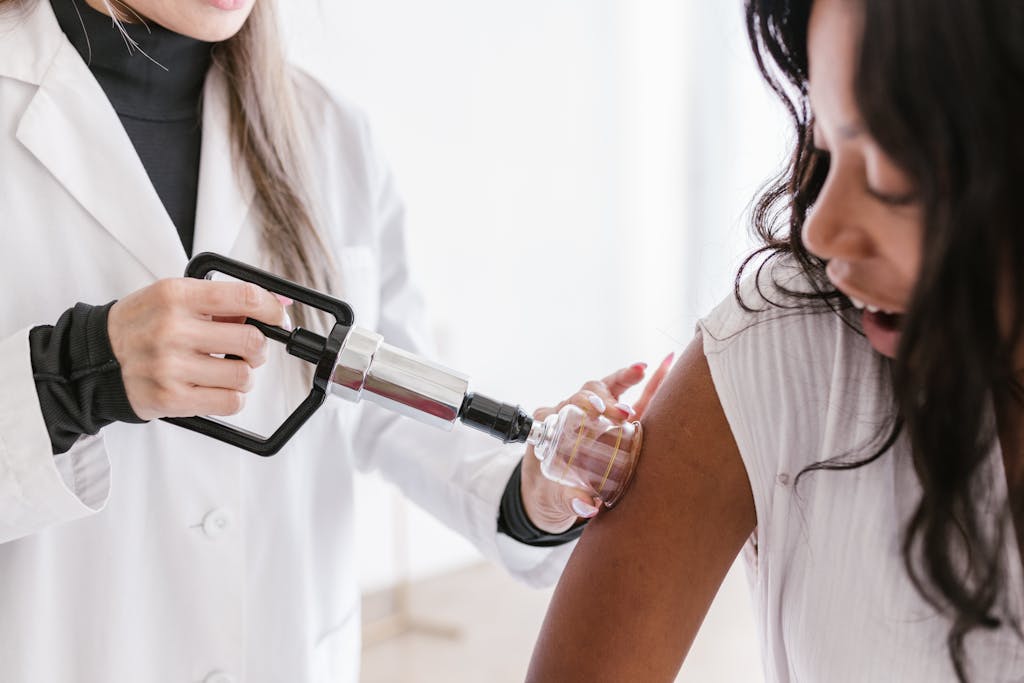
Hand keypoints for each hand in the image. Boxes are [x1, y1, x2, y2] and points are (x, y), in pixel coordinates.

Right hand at [107, 278, 289, 419]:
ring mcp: (170, 366)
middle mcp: (172, 329)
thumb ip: (219, 302)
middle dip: (258, 348)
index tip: (278, 318)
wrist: (95, 359)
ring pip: (244, 376)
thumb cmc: (141, 325)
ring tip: (224, 371)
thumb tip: (274, 307)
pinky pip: (230, 403)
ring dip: (243, 376)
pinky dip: (232, 398)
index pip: (244, 297)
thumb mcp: (173, 298)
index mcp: (175, 295)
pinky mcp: (171, 399)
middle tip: (246, 350)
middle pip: (252, 341)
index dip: (272, 309)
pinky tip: (216, 389)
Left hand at [520, 352, 673, 532]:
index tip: (597, 413)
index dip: (583, 405)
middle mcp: (569, 414)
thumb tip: (587, 504)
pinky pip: (623, 394)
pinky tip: (661, 364)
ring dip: (625, 379)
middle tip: (623, 413)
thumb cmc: (547, 494)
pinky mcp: (610, 421)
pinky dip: (640, 380)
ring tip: (644, 372)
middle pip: (586, 393)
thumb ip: (569, 500)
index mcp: (550, 427)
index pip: (566, 405)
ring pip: (607, 387)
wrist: (550, 499)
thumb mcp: (554, 499)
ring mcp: (592, 415)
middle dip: (606, 398)